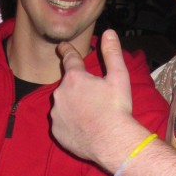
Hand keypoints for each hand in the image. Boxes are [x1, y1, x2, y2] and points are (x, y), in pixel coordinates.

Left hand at [51, 30, 134, 167]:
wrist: (112, 142)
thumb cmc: (117, 108)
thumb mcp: (119, 77)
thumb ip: (112, 53)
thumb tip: (109, 32)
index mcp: (75, 78)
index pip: (69, 59)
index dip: (66, 51)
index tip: (62, 46)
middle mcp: (61, 93)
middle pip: (68, 85)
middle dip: (78, 87)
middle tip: (95, 97)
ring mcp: (56, 113)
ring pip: (63, 104)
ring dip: (73, 105)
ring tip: (91, 114)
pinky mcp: (56, 131)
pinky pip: (62, 122)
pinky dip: (70, 122)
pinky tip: (84, 127)